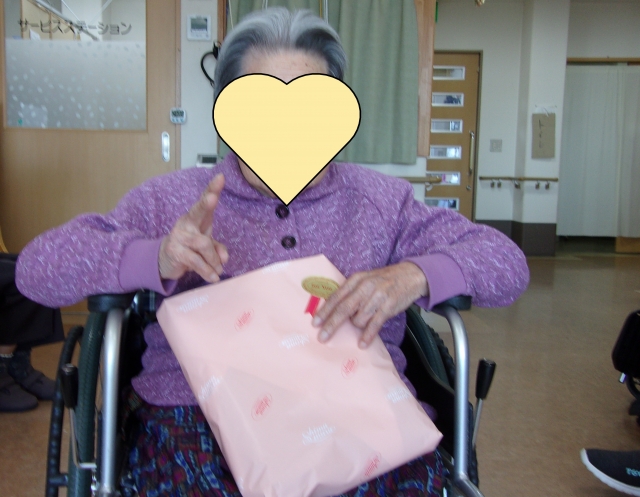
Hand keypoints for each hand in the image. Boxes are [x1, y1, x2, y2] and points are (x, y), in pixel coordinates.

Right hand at [159, 174, 228, 282]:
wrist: (164, 261)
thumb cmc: (190, 248)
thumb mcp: (207, 246)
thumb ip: (217, 249)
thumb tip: (223, 258)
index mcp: (196, 218)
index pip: (204, 201)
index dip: (212, 189)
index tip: (221, 177)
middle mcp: (186, 223)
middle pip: (198, 211)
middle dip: (206, 204)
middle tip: (212, 198)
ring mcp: (179, 236)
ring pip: (203, 244)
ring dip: (214, 260)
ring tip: (218, 270)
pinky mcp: (175, 251)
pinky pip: (195, 261)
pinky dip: (207, 270)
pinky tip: (213, 277)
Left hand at [312, 262, 428, 347]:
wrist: (410, 275)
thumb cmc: (384, 280)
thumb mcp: (365, 280)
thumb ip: (351, 292)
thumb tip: (334, 312)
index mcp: (356, 279)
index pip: (336, 296)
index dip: (325, 311)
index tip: (315, 323)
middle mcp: (365, 286)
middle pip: (344, 308)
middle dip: (331, 324)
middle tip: (322, 337)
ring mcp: (377, 296)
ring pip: (359, 318)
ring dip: (356, 326)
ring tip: (360, 326)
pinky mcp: (389, 305)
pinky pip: (375, 324)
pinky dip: (367, 335)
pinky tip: (362, 344)